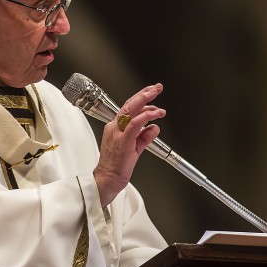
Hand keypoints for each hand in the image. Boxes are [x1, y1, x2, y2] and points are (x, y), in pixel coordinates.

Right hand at [93, 83, 165, 206]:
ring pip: (131, 110)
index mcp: (115, 128)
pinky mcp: (123, 141)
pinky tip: (154, 115)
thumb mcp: (135, 148)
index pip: (129, 107)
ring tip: (159, 103)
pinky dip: (145, 117)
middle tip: (157, 88)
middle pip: (130, 104)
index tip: (151, 92)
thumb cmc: (116, 165)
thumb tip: (154, 128)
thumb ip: (145, 137)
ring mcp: (118, 133)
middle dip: (145, 94)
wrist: (107, 179)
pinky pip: (134, 124)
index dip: (141, 98)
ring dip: (146, 102)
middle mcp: (115, 128)